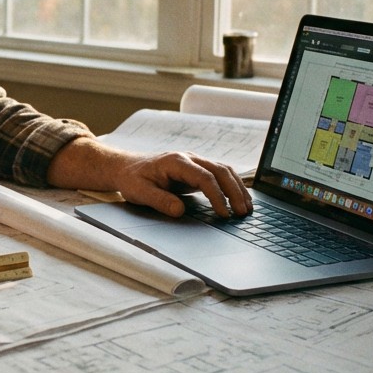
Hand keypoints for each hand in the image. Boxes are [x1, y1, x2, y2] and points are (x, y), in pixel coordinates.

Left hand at [108, 150, 251, 217]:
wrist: (125, 167)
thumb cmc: (132, 179)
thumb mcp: (139, 191)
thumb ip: (159, 200)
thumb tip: (179, 211)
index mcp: (176, 162)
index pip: (204, 177)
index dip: (216, 195)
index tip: (223, 213)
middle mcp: (189, 158)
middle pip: (220, 170)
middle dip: (234, 191)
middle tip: (243, 212)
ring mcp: (194, 162)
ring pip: (224, 170)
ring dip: (237, 188)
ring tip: (247, 208)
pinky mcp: (196, 170)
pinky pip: (220, 175)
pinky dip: (232, 186)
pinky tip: (239, 199)